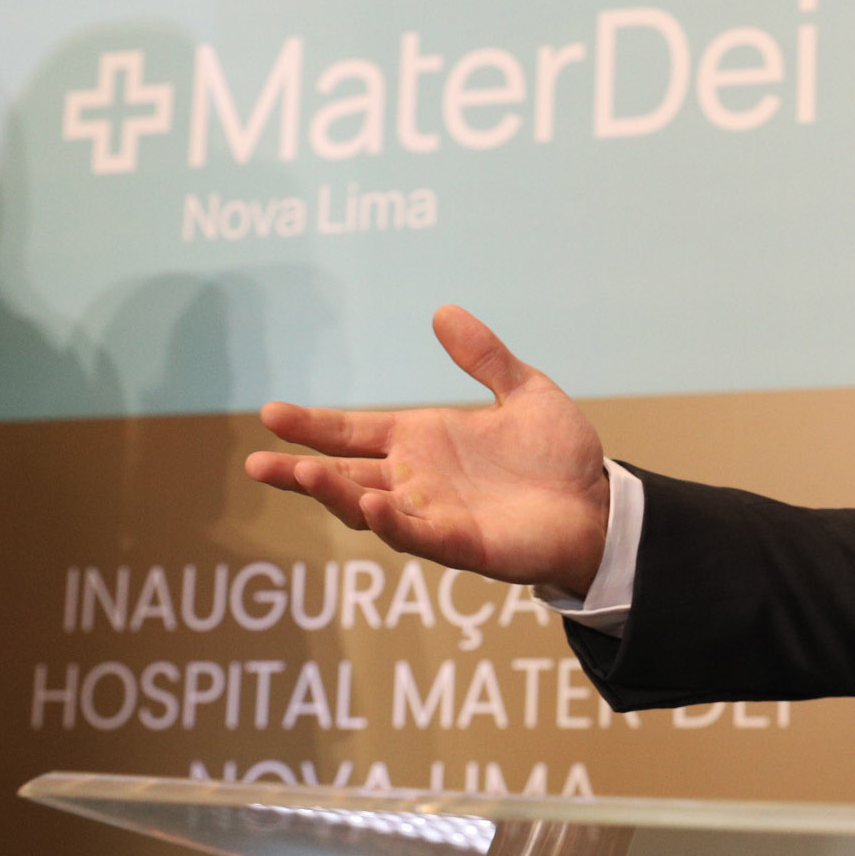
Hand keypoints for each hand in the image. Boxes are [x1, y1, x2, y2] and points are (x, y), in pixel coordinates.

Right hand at [245, 305, 611, 597]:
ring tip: (303, 474)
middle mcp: (417, 481)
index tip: (271, 413)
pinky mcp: (462, 543)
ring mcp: (434, 515)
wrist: (599, 503)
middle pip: (345, 477)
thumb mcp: (524, 392)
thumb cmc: (558, 455)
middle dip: (300, 472)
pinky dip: (393, 522)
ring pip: (370, 509)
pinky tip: (372, 503)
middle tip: (255, 463)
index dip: (314, 426)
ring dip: (336, 495)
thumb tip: (443, 312)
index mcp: (424, 442)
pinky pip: (418, 536)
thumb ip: (485, 357)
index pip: (354, 433)